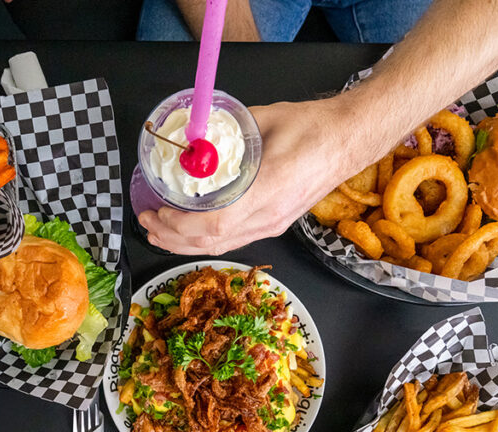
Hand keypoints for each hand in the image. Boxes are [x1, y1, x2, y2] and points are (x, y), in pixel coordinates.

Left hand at [139, 97, 364, 254]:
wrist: (349, 139)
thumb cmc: (315, 127)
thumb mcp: (264, 118)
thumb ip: (226, 130)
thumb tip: (193, 134)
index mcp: (268, 189)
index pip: (217, 223)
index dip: (181, 225)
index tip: (159, 212)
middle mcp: (270, 215)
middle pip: (213, 242)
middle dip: (173, 238)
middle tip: (147, 222)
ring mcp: (273, 224)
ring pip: (222, 246)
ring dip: (185, 243)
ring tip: (159, 232)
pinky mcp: (274, 224)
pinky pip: (234, 241)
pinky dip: (205, 241)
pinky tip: (188, 234)